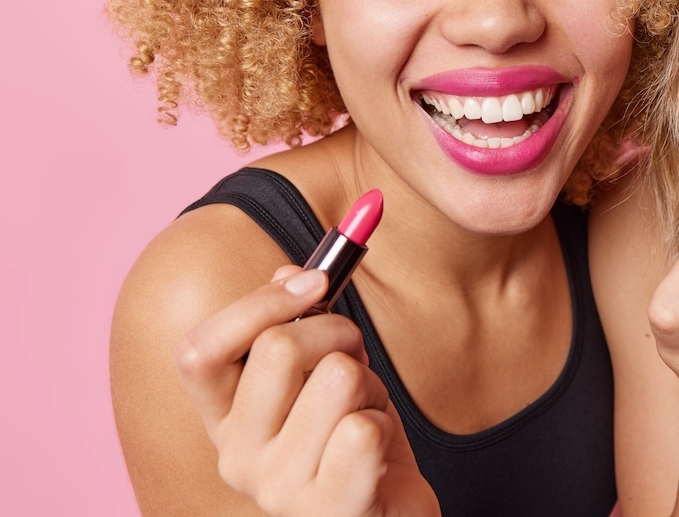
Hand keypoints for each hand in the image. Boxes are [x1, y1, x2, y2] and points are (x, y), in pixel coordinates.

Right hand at [175, 265, 439, 516]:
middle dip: (338, 331)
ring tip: (365, 414)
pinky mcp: (328, 508)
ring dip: (370, 384)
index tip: (314, 283)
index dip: (257, 304)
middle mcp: (235, 456)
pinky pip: (363, 428)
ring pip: (337, 377)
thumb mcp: (324, 373)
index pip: (199, 351)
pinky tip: (378, 453)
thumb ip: (302, 324)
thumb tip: (292, 273)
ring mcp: (277, 489)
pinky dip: (385, 423)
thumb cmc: (356, 439)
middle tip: (355, 356)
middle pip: (278, 347)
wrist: (390, 512)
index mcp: (225, 417)